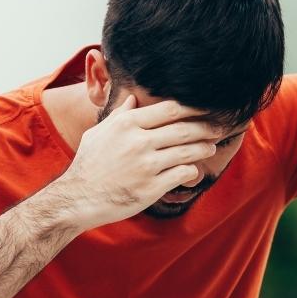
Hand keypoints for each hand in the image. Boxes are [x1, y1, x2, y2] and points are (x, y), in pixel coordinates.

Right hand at [54, 96, 217, 228]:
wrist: (78, 198)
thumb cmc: (88, 165)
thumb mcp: (98, 133)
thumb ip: (119, 116)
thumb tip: (132, 99)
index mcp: (127, 125)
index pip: (169, 109)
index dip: (192, 108)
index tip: (204, 109)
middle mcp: (138, 142)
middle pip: (183, 129)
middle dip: (206, 127)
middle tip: (218, 127)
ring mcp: (146, 166)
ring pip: (187, 151)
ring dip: (203, 148)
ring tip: (211, 146)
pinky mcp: (151, 188)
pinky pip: (182, 174)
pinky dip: (192, 171)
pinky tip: (195, 170)